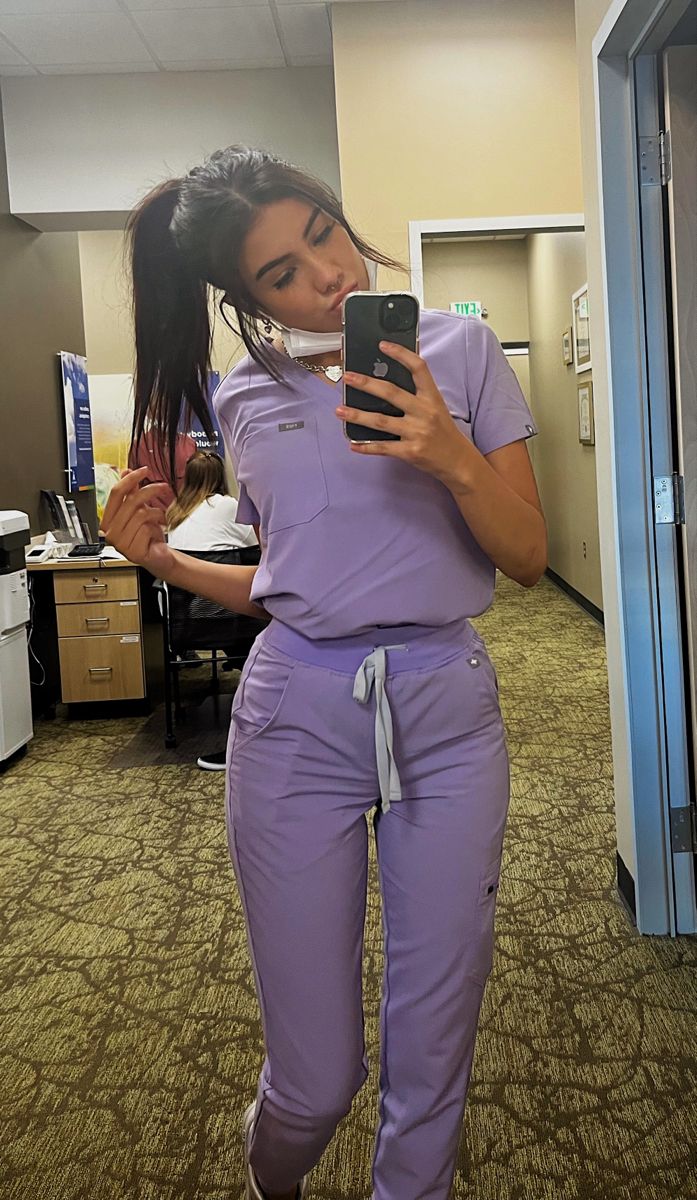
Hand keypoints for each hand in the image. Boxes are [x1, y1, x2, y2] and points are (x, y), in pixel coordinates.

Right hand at [101, 467, 173, 572]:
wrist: (158, 556)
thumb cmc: (148, 535)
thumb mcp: (140, 509)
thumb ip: (131, 492)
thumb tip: (126, 472)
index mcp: (107, 520)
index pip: (115, 493)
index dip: (130, 479)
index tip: (144, 470)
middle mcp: (110, 532)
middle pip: (130, 501)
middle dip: (150, 491)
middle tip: (163, 487)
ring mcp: (120, 544)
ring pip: (140, 514)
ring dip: (156, 514)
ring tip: (160, 518)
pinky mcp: (133, 552)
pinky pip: (146, 529)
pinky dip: (156, 529)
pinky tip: (156, 534)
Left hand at [336, 340, 473, 487]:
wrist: (458, 461)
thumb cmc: (443, 432)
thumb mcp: (436, 407)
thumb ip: (416, 395)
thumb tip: (386, 381)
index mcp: (432, 397)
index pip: (419, 369)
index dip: (401, 354)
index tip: (383, 345)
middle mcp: (425, 412)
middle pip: (392, 393)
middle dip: (367, 384)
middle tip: (347, 377)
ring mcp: (417, 433)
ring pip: (381, 422)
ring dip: (357, 415)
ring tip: (340, 410)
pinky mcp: (410, 452)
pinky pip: (383, 448)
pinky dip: (366, 447)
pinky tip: (352, 443)